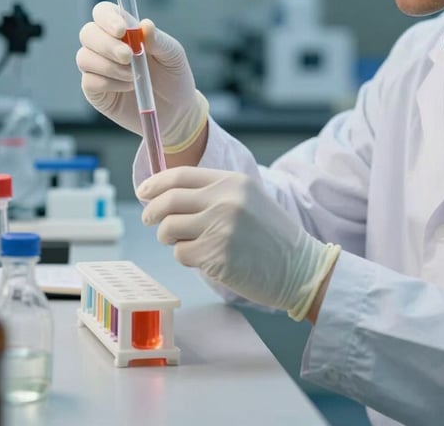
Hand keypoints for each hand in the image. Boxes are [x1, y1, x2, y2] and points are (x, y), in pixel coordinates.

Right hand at [76, 2, 207, 148]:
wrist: (177, 110)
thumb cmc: (174, 76)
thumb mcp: (173, 55)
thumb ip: (159, 40)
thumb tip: (145, 24)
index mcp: (125, 30)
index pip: (103, 13)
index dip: (107, 18)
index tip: (122, 30)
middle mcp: (106, 46)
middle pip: (88, 33)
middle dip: (107, 44)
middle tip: (129, 57)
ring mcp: (98, 68)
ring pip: (84, 58)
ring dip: (110, 66)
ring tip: (135, 75)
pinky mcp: (95, 91)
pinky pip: (89, 81)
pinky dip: (109, 83)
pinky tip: (128, 87)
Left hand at [138, 167, 340, 319]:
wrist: (300, 267)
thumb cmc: (272, 235)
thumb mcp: (248, 199)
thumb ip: (214, 193)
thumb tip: (167, 195)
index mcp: (232, 181)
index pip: (181, 175)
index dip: (156, 183)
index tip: (143, 191)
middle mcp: (224, 200)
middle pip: (168, 201)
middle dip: (152, 212)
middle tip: (150, 220)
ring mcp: (219, 227)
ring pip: (169, 229)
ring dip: (169, 238)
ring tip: (187, 242)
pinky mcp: (215, 255)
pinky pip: (181, 254)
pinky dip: (187, 257)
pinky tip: (206, 259)